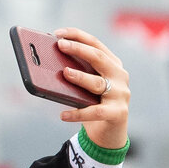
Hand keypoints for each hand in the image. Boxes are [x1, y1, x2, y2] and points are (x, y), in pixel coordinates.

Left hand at [54, 27, 129, 150]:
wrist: (109, 134)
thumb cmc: (93, 105)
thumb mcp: (85, 87)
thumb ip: (75, 75)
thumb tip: (47, 66)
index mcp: (112, 64)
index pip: (95, 44)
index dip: (77, 36)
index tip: (58, 33)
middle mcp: (119, 76)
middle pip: (98, 58)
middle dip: (78, 49)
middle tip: (59, 45)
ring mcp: (120, 94)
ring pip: (97, 83)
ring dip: (80, 77)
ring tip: (64, 73)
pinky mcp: (117, 113)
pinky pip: (95, 112)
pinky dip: (77, 113)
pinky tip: (62, 115)